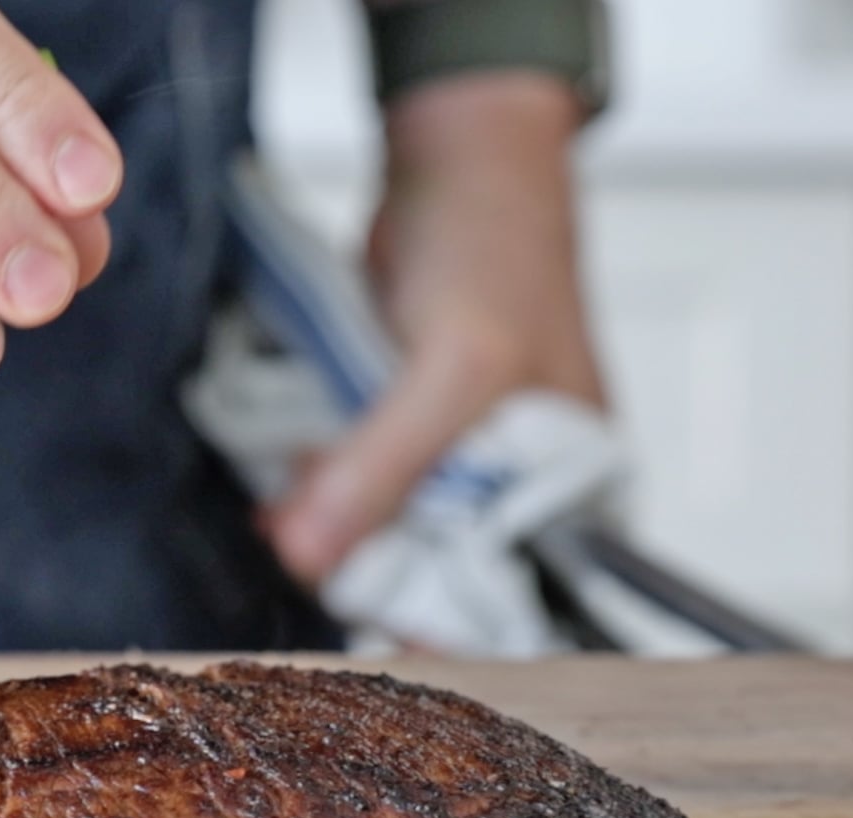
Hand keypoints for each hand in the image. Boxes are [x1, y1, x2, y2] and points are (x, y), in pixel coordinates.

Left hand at [267, 73, 604, 583]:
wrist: (454, 163)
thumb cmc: (494, 252)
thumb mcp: (453, 369)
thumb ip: (387, 466)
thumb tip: (312, 557)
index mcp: (569, 496)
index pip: (503, 604)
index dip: (431, 619)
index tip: (355, 615)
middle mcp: (516, 492)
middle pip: (430, 575)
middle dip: (362, 566)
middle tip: (298, 543)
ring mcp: (454, 463)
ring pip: (383, 533)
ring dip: (330, 525)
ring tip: (287, 507)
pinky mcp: (400, 433)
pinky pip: (355, 483)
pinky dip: (317, 484)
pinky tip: (284, 476)